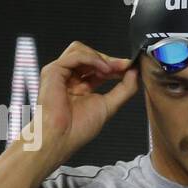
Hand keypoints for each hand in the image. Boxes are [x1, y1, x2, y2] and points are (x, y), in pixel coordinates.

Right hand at [32, 41, 137, 158]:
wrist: (62, 137)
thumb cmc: (78, 128)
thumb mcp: (109, 105)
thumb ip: (124, 89)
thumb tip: (134, 72)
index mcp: (80, 86)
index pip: (97, 67)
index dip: (114, 65)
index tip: (129, 67)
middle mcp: (69, 78)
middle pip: (88, 54)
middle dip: (108, 59)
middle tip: (123, 66)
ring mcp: (60, 73)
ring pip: (80, 50)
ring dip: (99, 57)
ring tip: (111, 70)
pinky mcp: (53, 71)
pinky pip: (75, 55)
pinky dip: (92, 58)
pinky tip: (103, 69)